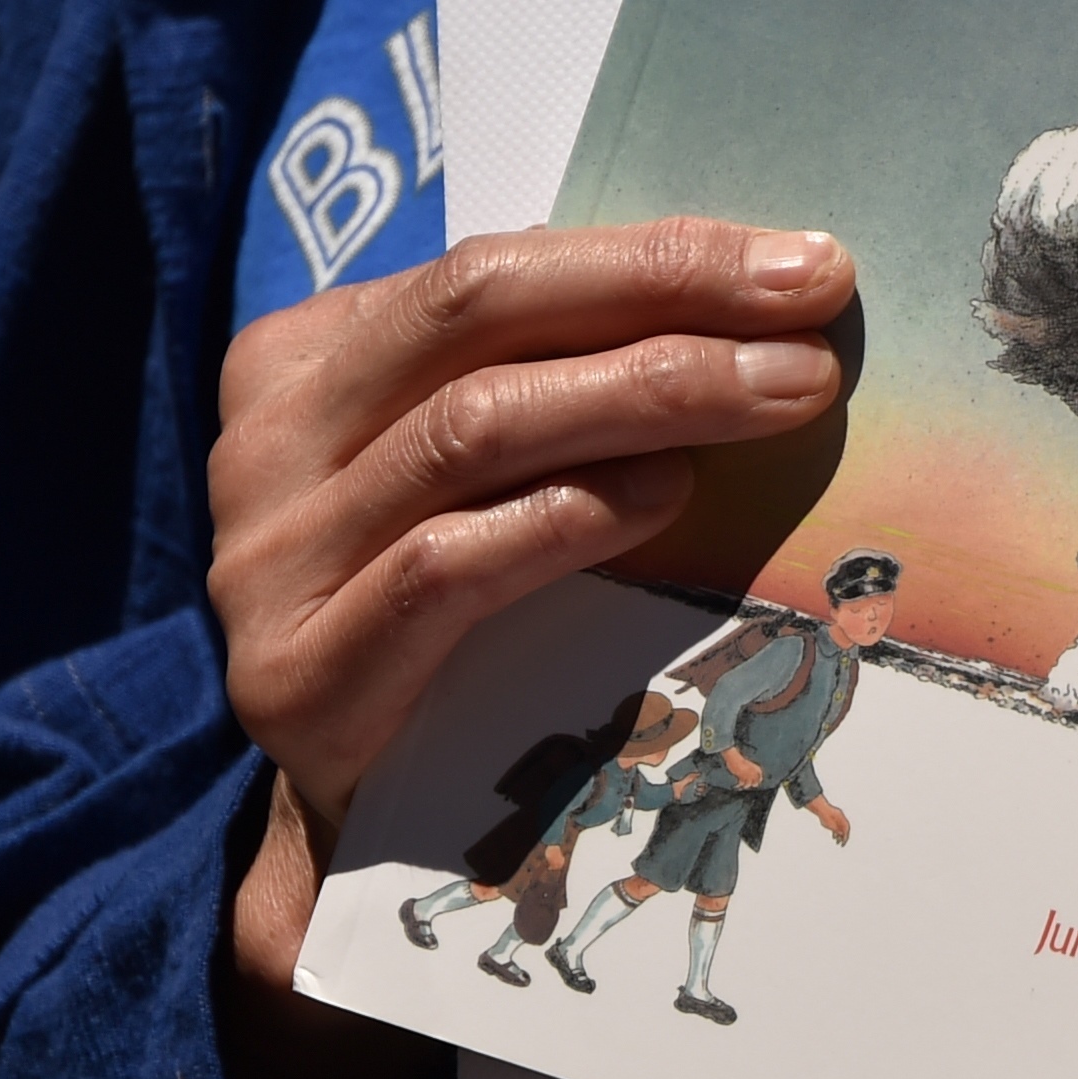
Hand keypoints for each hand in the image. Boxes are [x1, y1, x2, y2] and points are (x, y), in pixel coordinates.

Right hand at [214, 218, 850, 991]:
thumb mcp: (485, 471)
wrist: (356, 824)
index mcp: (304, 362)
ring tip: (781, 391)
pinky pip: (443, 566)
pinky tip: (668, 496)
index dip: (653, 254)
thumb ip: (561, 381)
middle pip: (477, 313)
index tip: (806, 264)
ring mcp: (265, 558)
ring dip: (651, 393)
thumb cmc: (450, 624)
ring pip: (469, 426)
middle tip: (812, 306)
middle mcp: (265, 442)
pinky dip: (567, 518)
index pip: (494, 270)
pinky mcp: (295, 674)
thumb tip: (762, 300)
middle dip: (666, 293)